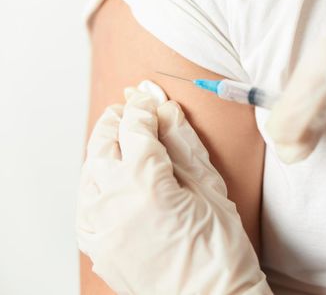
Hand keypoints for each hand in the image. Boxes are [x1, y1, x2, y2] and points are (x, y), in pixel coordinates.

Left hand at [77, 81, 270, 293]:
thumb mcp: (210, 189)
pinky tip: (111, 177)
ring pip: (89, 171)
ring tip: (122, 140)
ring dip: (104, 148)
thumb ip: (183, 144)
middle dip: (117, 120)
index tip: (150, 98)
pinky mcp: (96, 245)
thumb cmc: (219, 249)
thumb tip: (167, 109)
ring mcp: (99, 227)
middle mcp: (113, 203)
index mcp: (147, 185)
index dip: (144, 107)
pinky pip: (84, 202)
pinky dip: (95, 182)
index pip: (136, 129)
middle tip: (132, 109)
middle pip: (104, 144)